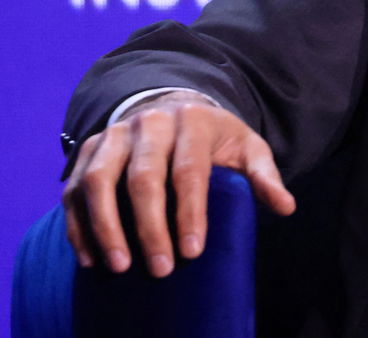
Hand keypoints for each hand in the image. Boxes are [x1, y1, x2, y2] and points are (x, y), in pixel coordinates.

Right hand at [61, 91, 295, 276]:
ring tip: (120, 266)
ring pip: (99, 181)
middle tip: (161, 268)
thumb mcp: (247, 147)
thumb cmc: (214, 137)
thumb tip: (285, 207)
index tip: (194, 252)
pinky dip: (79, 225)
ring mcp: (113, 135)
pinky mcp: (87, 151)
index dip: (191, 212)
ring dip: (106, 228)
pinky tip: (91, 257)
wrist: (171, 106)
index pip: (189, 169)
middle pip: (143, 177)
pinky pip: (74, 189)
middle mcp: (149, 122)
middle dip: (150, 227)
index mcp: (193, 119)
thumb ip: (264, 176)